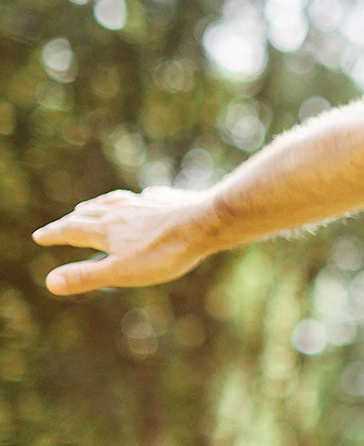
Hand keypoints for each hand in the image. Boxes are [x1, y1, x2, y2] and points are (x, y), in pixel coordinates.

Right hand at [32, 187, 214, 294]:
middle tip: (60, 224)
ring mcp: (145, 203)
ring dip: (97, 205)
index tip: (39, 237)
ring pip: (114, 201)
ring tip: (90, 206)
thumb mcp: (120, 272)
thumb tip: (49, 282)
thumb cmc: (164, 253)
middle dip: (71, 220)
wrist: (206, 224)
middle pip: (89, 213)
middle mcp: (122, 211)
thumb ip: (86, 276)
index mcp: (107, 229)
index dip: (54, 235)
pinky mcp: (167, 200)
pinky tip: (142, 198)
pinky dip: (134, 199)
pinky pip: (145, 197)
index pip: (72, 230)